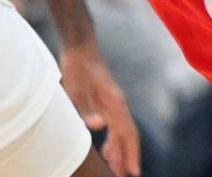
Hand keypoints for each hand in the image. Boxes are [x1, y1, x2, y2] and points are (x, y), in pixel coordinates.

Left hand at [61, 41, 140, 175]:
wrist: (79, 46)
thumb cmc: (78, 68)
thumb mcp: (78, 89)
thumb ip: (88, 109)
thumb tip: (100, 126)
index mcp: (115, 103)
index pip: (127, 133)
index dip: (131, 153)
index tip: (133, 171)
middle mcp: (118, 104)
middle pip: (128, 135)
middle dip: (128, 156)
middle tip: (124, 175)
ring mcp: (113, 102)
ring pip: (122, 131)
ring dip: (121, 150)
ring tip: (116, 168)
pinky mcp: (107, 100)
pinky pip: (115, 124)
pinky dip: (114, 139)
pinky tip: (107, 149)